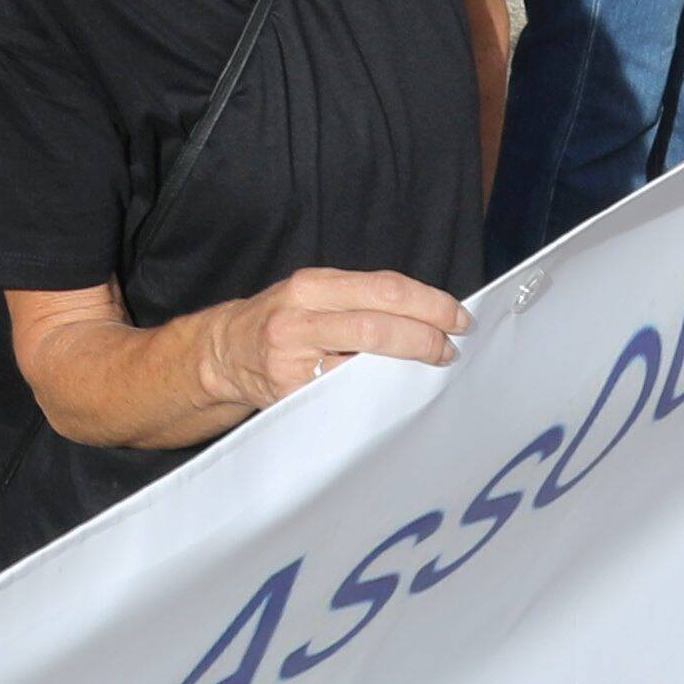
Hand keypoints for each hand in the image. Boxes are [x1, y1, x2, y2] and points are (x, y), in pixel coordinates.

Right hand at [186, 265, 470, 423]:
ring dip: (408, 368)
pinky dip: (380, 392)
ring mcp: (293, 362)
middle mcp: (299, 320)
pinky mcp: (293, 397)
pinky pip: (347, 395)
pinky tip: (396, 390)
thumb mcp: (313, 294)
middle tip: (450, 349)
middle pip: (377, 328)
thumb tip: (426, 312)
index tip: (458, 317)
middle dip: (425, 338)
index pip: (383, 289)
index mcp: (311, 286)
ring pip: (364, 365)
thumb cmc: (282, 320)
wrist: (225, 353)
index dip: (428, 303)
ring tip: (431, 366)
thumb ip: (360, 298)